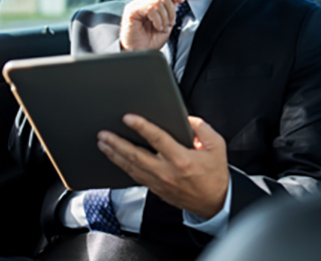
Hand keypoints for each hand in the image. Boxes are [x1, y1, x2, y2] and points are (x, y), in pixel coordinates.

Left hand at [97, 115, 229, 218]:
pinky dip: (123, 167)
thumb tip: (186, 118)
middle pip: (136, 155)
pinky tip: (116, 159)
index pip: (157, 139)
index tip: (128, 118)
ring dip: (115, 154)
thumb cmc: (215, 173)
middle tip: (104, 133)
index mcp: (182, 159)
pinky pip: (135, 177)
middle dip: (117, 143)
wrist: (215, 202)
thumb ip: (201, 128)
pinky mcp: (156, 189)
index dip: (141, 127)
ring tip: (103, 143)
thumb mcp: (217, 145)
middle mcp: (167, 172)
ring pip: (131, 167)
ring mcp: (159, 182)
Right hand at [120, 0, 182, 50]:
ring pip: (157, 1)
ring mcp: (136, 6)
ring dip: (165, 17)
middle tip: (170, 22)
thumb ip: (170, 11)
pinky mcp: (131, 12)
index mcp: (150, 3)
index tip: (181, 0)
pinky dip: (158, 19)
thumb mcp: (165, 24)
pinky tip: (157, 27)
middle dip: (171, 9)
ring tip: (162, 28)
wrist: (139, 52)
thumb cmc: (149, 41)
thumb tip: (176, 0)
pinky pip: (150, 9)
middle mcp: (142, 2)